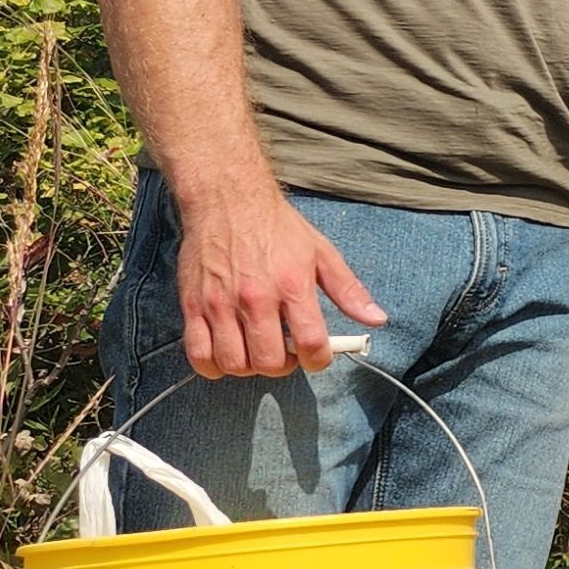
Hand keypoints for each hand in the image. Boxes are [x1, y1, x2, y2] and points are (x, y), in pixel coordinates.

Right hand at [171, 185, 385, 378]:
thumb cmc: (277, 227)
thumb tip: (376, 319)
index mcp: (292, 285)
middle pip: (270, 361)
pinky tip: (228, 354)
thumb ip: (348, 290)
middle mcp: (255, 298)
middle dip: (285, 367)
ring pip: (234, 363)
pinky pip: (198, 354)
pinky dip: (213, 366)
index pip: (310, 343)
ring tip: (258, 351)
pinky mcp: (193, 305)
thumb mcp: (322, 253)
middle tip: (287, 353)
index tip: (317, 357)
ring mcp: (220, 303)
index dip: (318, 360)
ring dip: (250, 368)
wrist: (227, 200)